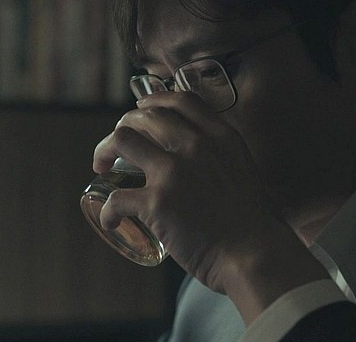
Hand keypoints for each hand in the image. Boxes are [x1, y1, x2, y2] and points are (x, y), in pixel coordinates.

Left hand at [94, 92, 327, 321]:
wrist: (254, 255)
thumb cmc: (253, 224)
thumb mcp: (243, 171)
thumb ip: (221, 158)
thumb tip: (199, 161)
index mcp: (221, 137)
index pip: (181, 100)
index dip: (155, 100)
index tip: (141, 109)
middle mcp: (196, 146)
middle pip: (146, 116)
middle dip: (123, 125)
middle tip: (116, 145)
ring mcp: (174, 172)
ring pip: (122, 140)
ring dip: (104, 150)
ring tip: (101, 167)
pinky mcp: (156, 202)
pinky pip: (116, 198)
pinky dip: (108, 211)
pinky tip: (111, 221)